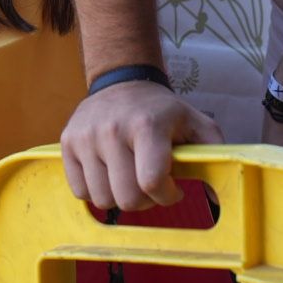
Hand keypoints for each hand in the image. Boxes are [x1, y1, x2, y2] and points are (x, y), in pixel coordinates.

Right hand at [60, 80, 222, 210]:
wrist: (120, 81)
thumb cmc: (161, 110)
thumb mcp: (195, 122)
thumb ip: (213, 153)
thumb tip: (215, 193)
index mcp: (146, 125)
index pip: (152, 182)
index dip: (167, 196)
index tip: (173, 188)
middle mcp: (111, 130)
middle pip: (127, 198)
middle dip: (145, 201)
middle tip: (150, 184)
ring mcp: (85, 137)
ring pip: (102, 200)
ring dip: (120, 197)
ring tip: (130, 177)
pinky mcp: (67, 143)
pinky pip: (80, 192)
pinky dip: (96, 191)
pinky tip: (109, 174)